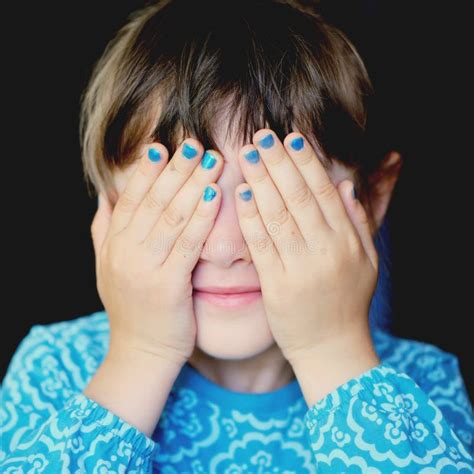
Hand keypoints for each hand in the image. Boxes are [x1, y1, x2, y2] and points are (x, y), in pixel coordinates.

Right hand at [91, 139, 222, 367]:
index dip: (147, 172)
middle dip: (175, 170)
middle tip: (194, 143)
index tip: (163, 147)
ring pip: (171, 217)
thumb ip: (103, 232)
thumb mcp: (106, 269)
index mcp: (113, 245)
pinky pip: (187, 244)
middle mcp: (125, 252)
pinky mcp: (168, 285)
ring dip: (193, 185)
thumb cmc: (132, 309)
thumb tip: (103, 198)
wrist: (140, 353)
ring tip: (210, 161)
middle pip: (153, 202)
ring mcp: (145, 268)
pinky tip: (216, 196)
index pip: (130, 199)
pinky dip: (201, 217)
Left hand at [235, 129, 379, 400]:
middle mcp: (326, 252)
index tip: (292, 138)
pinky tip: (241, 194)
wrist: (331, 349)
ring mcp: (301, 269)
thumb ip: (358, 223)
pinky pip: (261, 245)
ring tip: (247, 155)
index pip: (325, 193)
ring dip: (261, 182)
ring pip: (279, 217)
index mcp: (347, 243)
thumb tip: (346, 186)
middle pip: (299, 199)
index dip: (307, 164)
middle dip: (279, 164)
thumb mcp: (366, 262)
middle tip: (262, 136)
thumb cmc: (347, 303)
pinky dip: (250, 218)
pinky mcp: (277, 286)